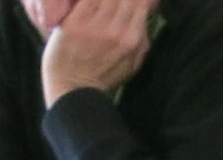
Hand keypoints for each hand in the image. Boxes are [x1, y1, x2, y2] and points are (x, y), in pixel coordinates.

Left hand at [30, 0, 157, 100]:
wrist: (74, 89)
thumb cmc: (104, 76)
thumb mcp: (133, 64)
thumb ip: (143, 39)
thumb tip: (149, 11)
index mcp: (132, 39)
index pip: (142, 1)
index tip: (138, 1)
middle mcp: (116, 29)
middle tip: (119, 4)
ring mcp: (95, 25)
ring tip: (106, 6)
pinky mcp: (75, 22)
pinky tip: (93, 4)